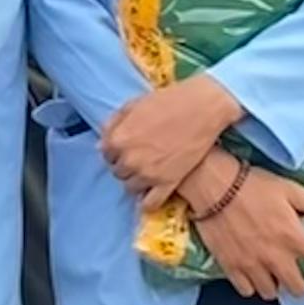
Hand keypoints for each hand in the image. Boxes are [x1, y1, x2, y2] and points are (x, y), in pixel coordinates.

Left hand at [103, 74, 244, 200]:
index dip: (117, 150)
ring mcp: (148, 174)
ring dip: (136, 181)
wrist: (202, 107)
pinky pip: (150, 203)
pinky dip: (147, 202)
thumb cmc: (168, 101)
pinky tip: (151, 193)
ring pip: (130, 188)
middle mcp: (129, 160)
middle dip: (126, 165)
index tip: (128, 147)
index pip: (106, 155)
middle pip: (118, 172)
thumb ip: (114, 124)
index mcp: (118, 139)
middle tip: (141, 156)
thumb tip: (101, 145)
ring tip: (149, 171)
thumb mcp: (134, 105)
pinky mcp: (168, 183)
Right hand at [189, 169, 303, 300]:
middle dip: (301, 284)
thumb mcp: (292, 190)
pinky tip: (252, 272)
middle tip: (296, 271)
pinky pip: (246, 290)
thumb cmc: (255, 185)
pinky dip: (252, 285)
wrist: (213, 185)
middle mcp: (275, 257)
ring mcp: (252, 264)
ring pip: (270, 292)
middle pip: (297, 288)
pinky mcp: (230, 266)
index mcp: (294, 237)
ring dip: (276, 285)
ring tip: (273, 272)